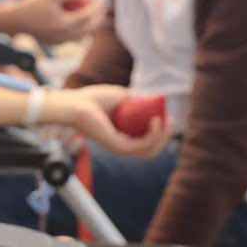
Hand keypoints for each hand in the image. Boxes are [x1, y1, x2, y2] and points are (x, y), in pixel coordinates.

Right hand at [10, 0, 101, 44]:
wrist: (14, 21)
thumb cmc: (32, 3)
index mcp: (65, 25)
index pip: (88, 16)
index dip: (97, 7)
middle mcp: (64, 37)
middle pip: (88, 29)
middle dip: (97, 17)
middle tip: (101, 7)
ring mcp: (59, 42)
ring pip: (81, 35)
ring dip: (89, 25)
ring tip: (93, 14)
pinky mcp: (54, 43)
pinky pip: (72, 38)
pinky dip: (79, 29)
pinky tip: (79, 20)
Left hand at [50, 86, 171, 158]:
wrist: (75, 105)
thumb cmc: (92, 99)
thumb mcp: (121, 97)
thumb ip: (135, 99)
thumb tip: (150, 97)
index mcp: (123, 137)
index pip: (148, 142)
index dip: (162, 132)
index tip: (168, 116)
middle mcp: (122, 146)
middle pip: (152, 148)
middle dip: (166, 136)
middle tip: (170, 120)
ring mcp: (120, 148)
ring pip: (150, 150)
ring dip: (163, 136)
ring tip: (165, 120)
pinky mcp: (118, 147)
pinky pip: (142, 146)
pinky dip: (153, 135)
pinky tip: (157, 121)